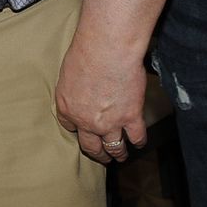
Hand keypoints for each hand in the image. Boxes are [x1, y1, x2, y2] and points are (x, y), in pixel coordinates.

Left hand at [54, 38, 147, 164]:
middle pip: (90, 146)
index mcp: (68, 108)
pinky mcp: (131, 117)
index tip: (81, 132)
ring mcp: (109, 122)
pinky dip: (139, 141)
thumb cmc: (85, 52)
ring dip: (117, 154)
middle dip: (96, 153)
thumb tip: (80, 86)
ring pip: (114, 147)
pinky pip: (136, 137)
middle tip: (101, 156)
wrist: (106, 49)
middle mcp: (87, 121)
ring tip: (120, 156)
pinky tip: (139, 143)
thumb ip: (73, 86)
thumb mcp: (67, 72)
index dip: (77, 130)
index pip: (69, 127)